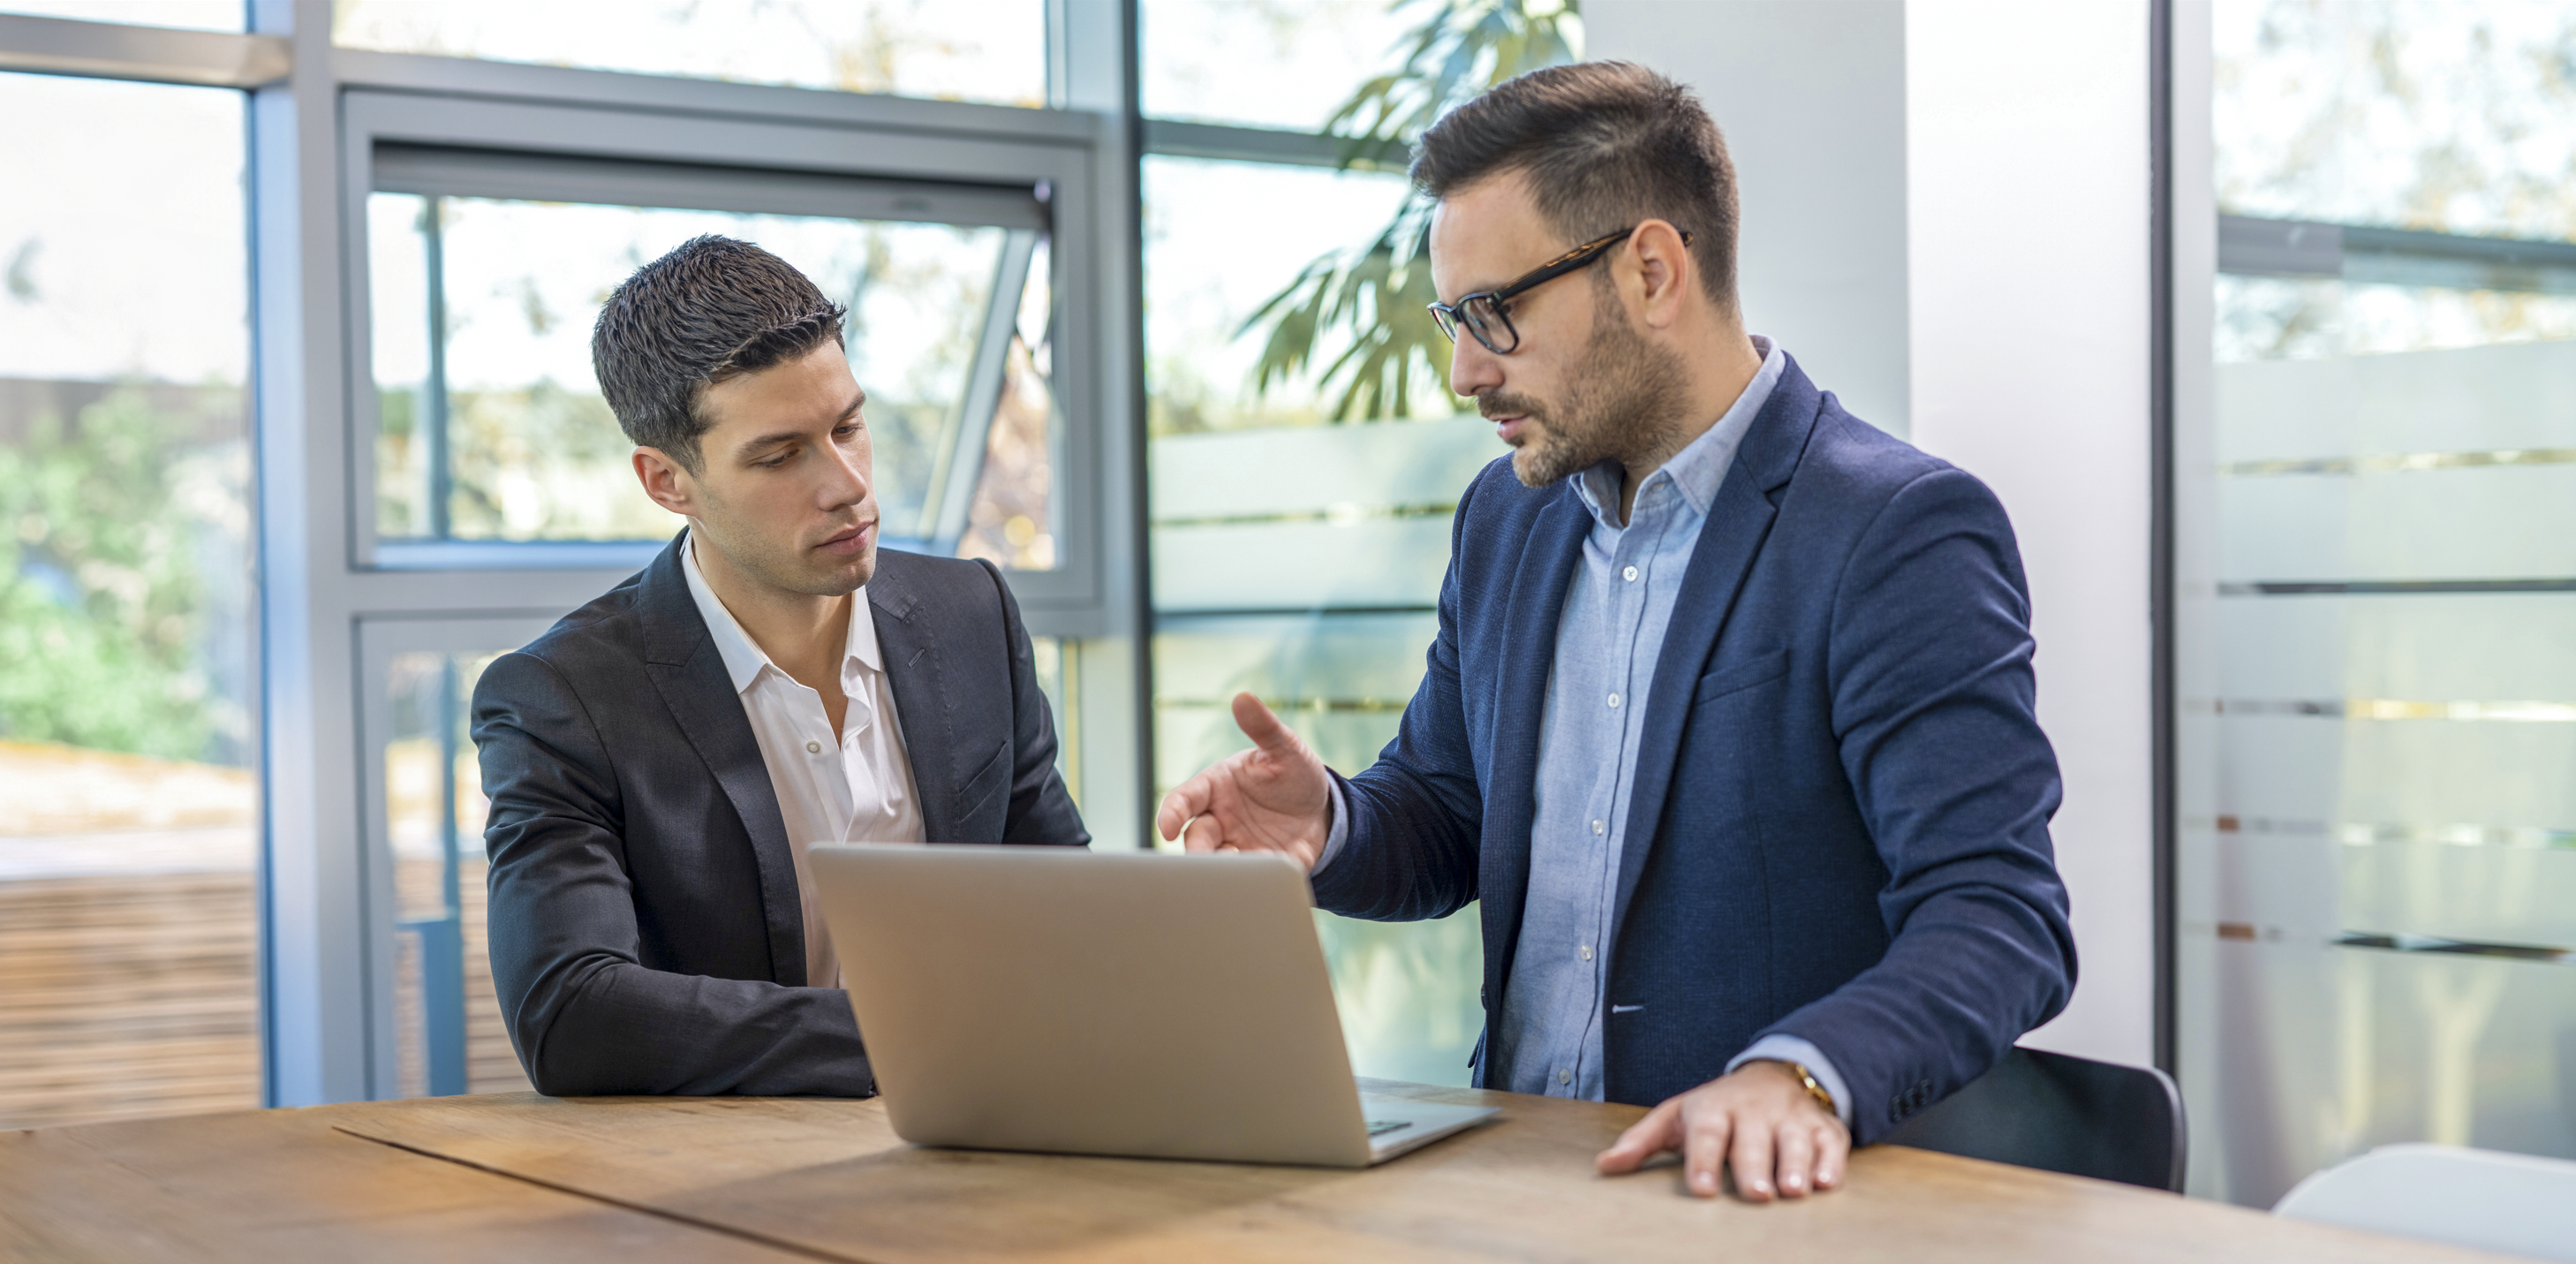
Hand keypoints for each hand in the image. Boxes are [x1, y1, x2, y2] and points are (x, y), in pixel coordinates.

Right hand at [1155, 693, 1333, 868]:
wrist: (1323, 811)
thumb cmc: (1294, 775)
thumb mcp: (1285, 748)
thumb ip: (1264, 727)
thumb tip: (1243, 698)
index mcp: (1216, 787)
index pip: (1184, 799)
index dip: (1171, 813)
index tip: (1167, 827)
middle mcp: (1219, 819)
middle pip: (1195, 838)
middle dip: (1197, 851)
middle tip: (1208, 859)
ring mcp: (1236, 845)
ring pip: (1217, 862)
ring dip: (1224, 868)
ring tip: (1242, 867)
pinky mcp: (1257, 867)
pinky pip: (1250, 877)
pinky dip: (1254, 877)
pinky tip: (1269, 872)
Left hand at [1595, 1061, 1849, 1200]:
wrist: (1773, 1075)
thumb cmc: (1716, 1108)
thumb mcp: (1675, 1116)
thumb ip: (1641, 1141)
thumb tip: (1605, 1166)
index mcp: (1713, 1109)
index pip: (1706, 1133)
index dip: (1704, 1160)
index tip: (1703, 1189)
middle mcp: (1752, 1111)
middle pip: (1752, 1139)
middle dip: (1754, 1166)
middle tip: (1756, 1194)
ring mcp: (1789, 1117)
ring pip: (1793, 1140)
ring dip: (1794, 1165)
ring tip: (1792, 1191)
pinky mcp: (1821, 1126)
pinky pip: (1829, 1142)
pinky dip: (1830, 1161)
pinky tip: (1826, 1182)